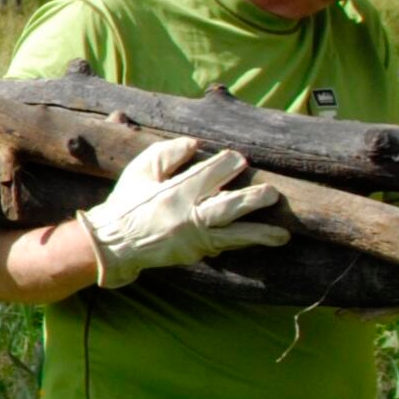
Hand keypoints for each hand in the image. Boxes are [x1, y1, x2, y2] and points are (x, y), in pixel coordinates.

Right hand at [82, 135, 288, 289]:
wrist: (114, 242)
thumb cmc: (127, 201)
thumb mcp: (140, 170)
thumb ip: (167, 154)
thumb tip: (195, 145)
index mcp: (173, 193)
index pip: (208, 176)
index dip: (227, 165)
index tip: (239, 159)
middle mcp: (186, 217)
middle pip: (228, 207)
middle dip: (253, 199)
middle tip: (273, 193)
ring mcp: (193, 239)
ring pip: (233, 235)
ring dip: (260, 234)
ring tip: (283, 234)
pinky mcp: (194, 254)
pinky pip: (223, 246)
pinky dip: (242, 242)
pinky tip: (261, 239)